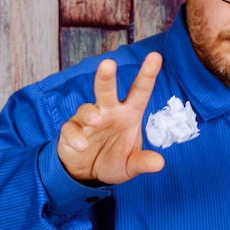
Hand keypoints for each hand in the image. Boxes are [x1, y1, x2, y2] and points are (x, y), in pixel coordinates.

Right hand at [57, 52, 164, 183]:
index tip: (155, 56)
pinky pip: (71, 130)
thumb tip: (159, 164)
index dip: (147, 74)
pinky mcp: (70, 132)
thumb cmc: (113, 160)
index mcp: (128, 114)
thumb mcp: (131, 166)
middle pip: (106, 90)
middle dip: (106, 76)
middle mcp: (108, 112)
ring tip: (95, 119)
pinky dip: (76, 137)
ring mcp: (87, 120)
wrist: (88, 174)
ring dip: (89, 113)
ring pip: (86, 108)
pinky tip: (82, 146)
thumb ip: (143, 162)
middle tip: (108, 63)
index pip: (139, 91)